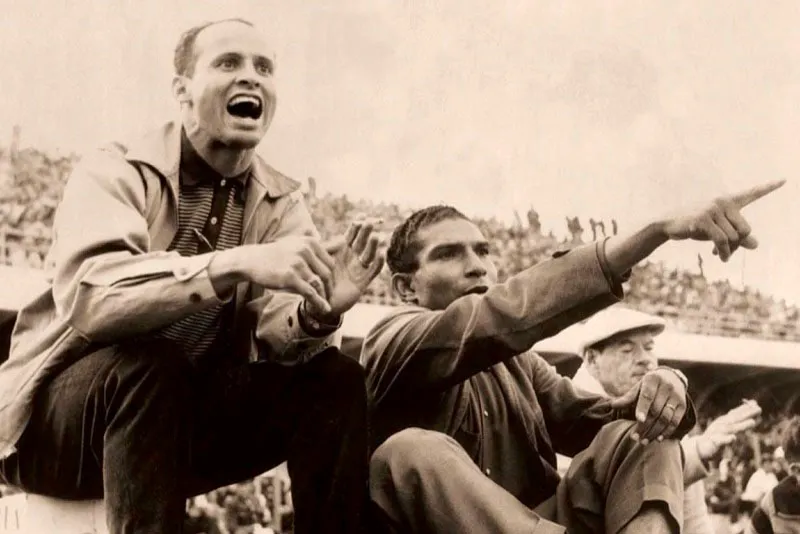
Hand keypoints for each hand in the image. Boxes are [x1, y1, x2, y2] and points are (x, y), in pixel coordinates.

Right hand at [244, 236, 335, 313]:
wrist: (252, 260)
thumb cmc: (278, 254)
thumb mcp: (299, 244)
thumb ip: (321, 245)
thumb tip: (343, 241)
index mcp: (310, 242)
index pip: (330, 262)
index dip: (333, 277)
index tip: (331, 287)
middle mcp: (306, 250)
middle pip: (327, 273)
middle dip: (330, 288)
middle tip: (330, 298)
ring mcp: (298, 263)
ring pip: (319, 283)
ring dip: (325, 296)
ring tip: (327, 305)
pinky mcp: (290, 276)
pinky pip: (309, 291)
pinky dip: (318, 302)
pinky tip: (324, 309)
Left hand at [305, 218, 384, 318]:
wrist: (321, 300)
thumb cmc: (319, 278)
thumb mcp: (317, 260)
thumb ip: (315, 245)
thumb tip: (305, 228)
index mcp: (343, 250)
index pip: (352, 234)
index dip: (358, 224)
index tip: (363, 215)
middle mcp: (353, 257)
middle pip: (363, 241)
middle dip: (367, 231)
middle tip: (372, 222)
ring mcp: (359, 269)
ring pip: (369, 254)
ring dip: (373, 245)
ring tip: (377, 236)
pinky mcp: (363, 281)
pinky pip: (373, 271)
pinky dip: (378, 263)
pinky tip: (381, 254)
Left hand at [610, 368, 686, 443]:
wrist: (672, 377)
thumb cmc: (650, 384)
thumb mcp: (639, 386)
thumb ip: (628, 397)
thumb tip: (613, 405)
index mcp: (653, 379)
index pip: (647, 396)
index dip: (643, 408)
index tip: (639, 420)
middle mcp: (667, 387)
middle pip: (656, 410)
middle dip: (645, 426)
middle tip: (635, 437)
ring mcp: (677, 397)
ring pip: (666, 418)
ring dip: (655, 432)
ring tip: (644, 441)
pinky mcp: (683, 406)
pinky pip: (675, 421)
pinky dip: (667, 432)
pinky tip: (658, 439)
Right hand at [659, 179, 783, 261]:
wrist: (668, 224)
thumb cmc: (695, 226)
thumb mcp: (718, 231)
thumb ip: (738, 237)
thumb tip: (755, 245)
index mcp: (728, 202)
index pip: (751, 194)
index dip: (768, 187)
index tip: (784, 180)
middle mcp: (722, 202)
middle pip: (745, 229)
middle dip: (737, 244)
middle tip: (727, 251)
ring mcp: (712, 209)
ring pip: (733, 238)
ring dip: (728, 251)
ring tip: (719, 254)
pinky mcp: (703, 219)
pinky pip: (721, 240)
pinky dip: (722, 252)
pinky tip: (717, 256)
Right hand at [695, 400, 760, 459]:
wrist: (700, 446)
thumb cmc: (716, 435)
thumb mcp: (727, 425)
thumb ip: (739, 419)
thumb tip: (753, 413)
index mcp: (725, 420)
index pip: (736, 413)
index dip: (746, 408)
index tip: (756, 404)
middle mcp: (721, 424)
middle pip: (736, 418)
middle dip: (747, 414)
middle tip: (759, 409)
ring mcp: (717, 432)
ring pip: (730, 428)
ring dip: (741, 425)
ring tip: (752, 422)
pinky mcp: (713, 442)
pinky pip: (720, 441)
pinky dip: (726, 439)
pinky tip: (733, 438)